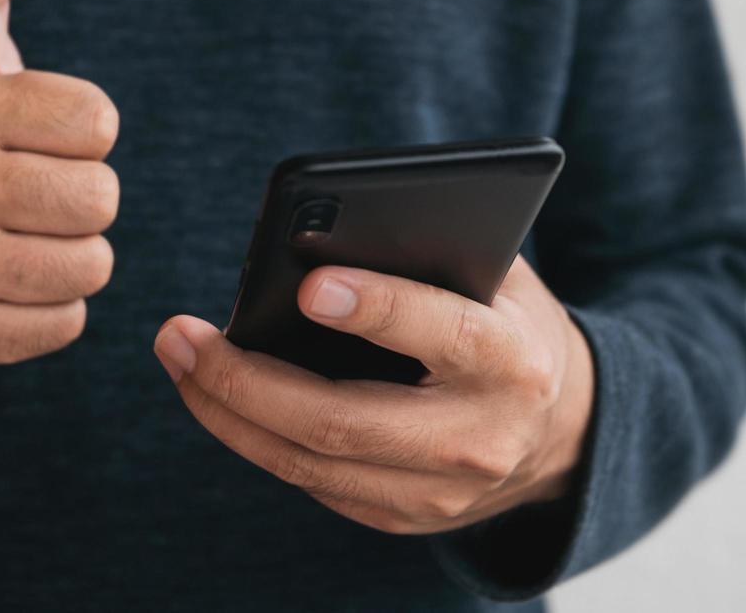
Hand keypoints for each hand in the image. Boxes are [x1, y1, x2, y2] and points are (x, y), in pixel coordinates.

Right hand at [0, 0, 120, 376]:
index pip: (99, 120)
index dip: (79, 135)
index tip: (33, 141)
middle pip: (103, 196)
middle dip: (78, 201)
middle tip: (25, 199)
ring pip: (93, 264)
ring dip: (66, 259)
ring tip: (13, 242)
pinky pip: (68, 323)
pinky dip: (47, 313)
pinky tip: (1, 288)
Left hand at [153, 256, 594, 533]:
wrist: (565, 430)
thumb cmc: (510, 326)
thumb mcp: (498, 278)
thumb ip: (436, 251)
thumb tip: (330, 227)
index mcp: (512, 362)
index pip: (443, 334)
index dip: (378, 309)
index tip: (309, 285)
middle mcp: (479, 438)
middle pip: (345, 422)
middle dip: (249, 380)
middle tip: (182, 334)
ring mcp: (441, 493)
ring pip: (313, 463)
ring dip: (230, 414)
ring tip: (180, 359)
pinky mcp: (406, 519)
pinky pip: (314, 483)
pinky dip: (256, 439)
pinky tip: (216, 397)